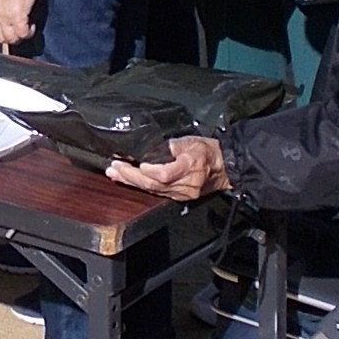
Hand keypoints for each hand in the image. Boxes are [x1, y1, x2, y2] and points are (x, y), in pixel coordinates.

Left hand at [0, 0, 39, 50]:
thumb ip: (1, 7)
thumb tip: (9, 16)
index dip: (1, 33)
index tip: (10, 31)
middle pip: (0, 38)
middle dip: (11, 37)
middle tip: (20, 31)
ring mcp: (4, 19)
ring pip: (12, 39)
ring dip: (21, 36)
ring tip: (27, 28)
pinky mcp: (17, 18)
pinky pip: (23, 34)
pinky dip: (29, 32)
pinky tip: (32, 25)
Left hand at [106, 136, 228, 201]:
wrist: (224, 169)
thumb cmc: (209, 152)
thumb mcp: (192, 141)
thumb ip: (174, 145)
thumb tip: (155, 147)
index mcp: (190, 167)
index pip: (165, 174)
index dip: (150, 171)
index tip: (138, 163)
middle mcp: (185, 184)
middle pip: (154, 184)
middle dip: (131, 176)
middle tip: (115, 167)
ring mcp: (181, 193)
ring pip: (152, 190)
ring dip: (131, 182)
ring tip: (114, 173)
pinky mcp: (178, 197)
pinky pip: (156, 193)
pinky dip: (140, 186)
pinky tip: (127, 180)